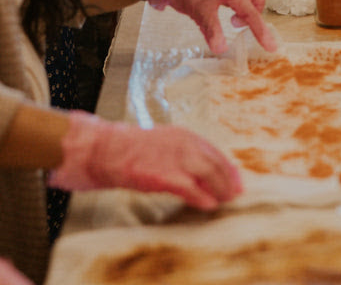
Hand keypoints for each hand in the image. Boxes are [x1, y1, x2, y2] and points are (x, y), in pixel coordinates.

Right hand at [48, 111, 241, 209]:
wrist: (104, 149)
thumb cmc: (130, 149)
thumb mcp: (161, 143)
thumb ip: (181, 153)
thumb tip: (199, 169)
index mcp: (183, 135)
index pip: (214, 152)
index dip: (228, 168)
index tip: (236, 180)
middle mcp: (183, 143)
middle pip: (216, 163)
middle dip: (229, 180)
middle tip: (236, 193)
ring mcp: (174, 158)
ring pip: (209, 174)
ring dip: (221, 189)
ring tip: (226, 201)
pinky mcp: (163, 175)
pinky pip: (191, 188)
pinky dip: (203, 197)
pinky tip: (209, 205)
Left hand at [138, 0, 275, 53]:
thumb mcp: (199, 13)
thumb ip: (212, 31)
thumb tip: (222, 50)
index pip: (253, 15)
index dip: (262, 32)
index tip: (271, 47)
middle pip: (257, 1)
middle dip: (254, 18)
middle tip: (235, 27)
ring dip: (248, 10)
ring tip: (232, 21)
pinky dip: (240, 5)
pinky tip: (226, 13)